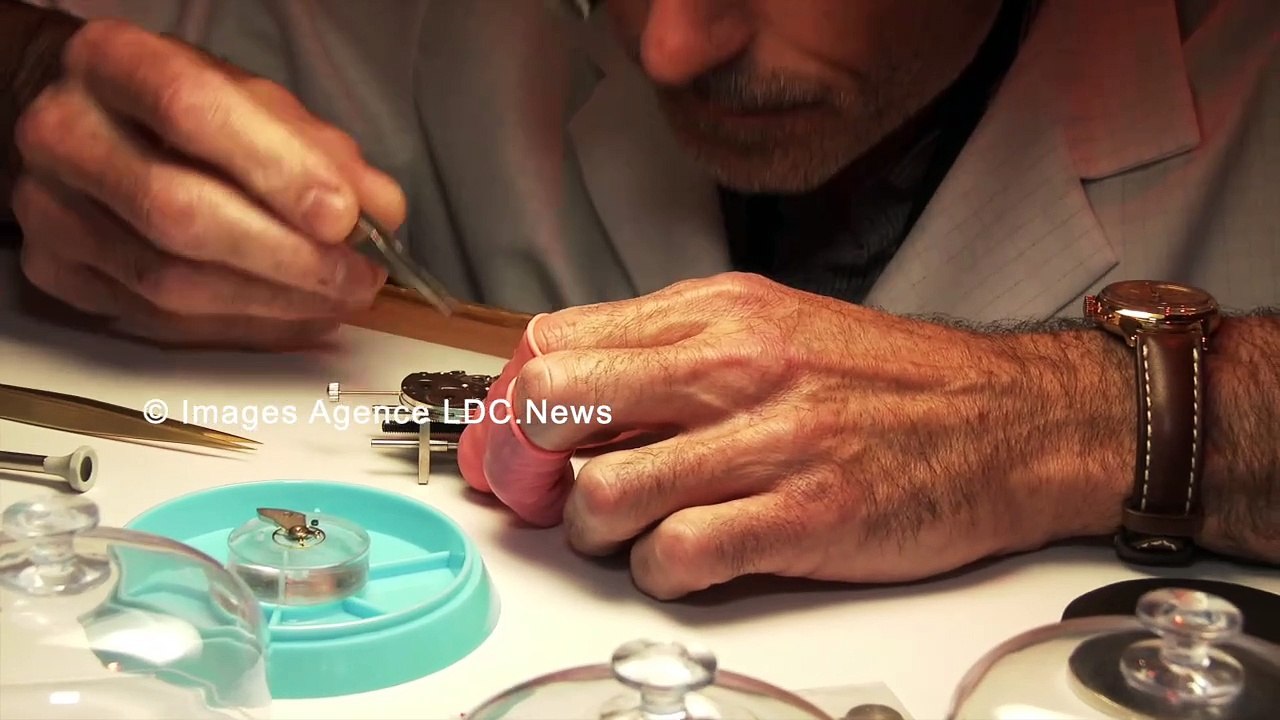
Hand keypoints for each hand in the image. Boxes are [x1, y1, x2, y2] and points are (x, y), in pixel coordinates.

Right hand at [11, 19, 404, 347]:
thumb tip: (380, 210)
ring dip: (272, 302)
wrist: (87, 128)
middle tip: (355, 276)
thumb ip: (317, 149)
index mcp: (114, 63)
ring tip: (337, 299)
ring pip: (170, 282)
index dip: (276, 170)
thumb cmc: (178, 114)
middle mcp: (67, 133)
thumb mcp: (251, 102)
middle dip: (286, 257)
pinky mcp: (58, 271)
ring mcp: (50, 209)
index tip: (343, 217)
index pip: (192, 112)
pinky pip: (160, 322)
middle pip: (179, 213)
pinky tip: (293, 318)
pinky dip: (242, 327)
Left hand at [460, 273, 1130, 598]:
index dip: (517, 400)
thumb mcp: (774, 324)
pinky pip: (677, 555)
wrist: (1009, 420)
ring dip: (596, 529)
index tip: (522, 438)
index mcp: (718, 312)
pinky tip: (682, 560)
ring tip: (628, 530)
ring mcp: (768, 440)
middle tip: (551, 489)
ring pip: (606, 492)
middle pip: (557, 401)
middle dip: (531, 461)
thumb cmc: (891, 381)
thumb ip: (673, 348)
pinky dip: (660, 572)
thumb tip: (575, 387)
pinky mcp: (804, 516)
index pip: (556, 341)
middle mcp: (734, 365)